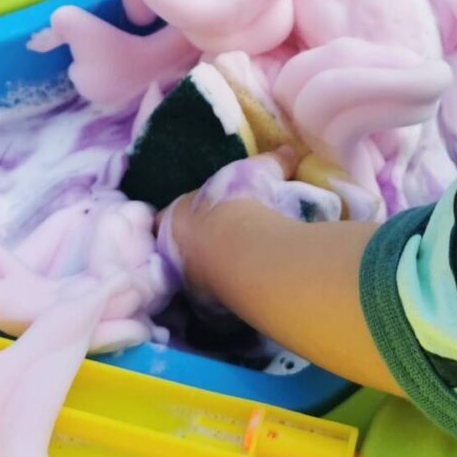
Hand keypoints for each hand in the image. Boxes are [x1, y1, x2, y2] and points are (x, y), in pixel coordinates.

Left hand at [162, 148, 342, 302]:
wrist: (242, 249)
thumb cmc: (239, 203)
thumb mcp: (258, 171)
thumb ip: (273, 160)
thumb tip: (290, 150)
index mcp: (173, 216)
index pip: (166, 216)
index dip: (181, 215)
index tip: (200, 214)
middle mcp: (172, 251)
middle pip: (177, 248)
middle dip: (195, 245)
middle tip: (222, 240)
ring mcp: (187, 282)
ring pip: (193, 277)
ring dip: (210, 271)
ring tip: (237, 263)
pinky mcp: (206, 306)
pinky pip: (214, 299)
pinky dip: (226, 292)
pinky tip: (246, 284)